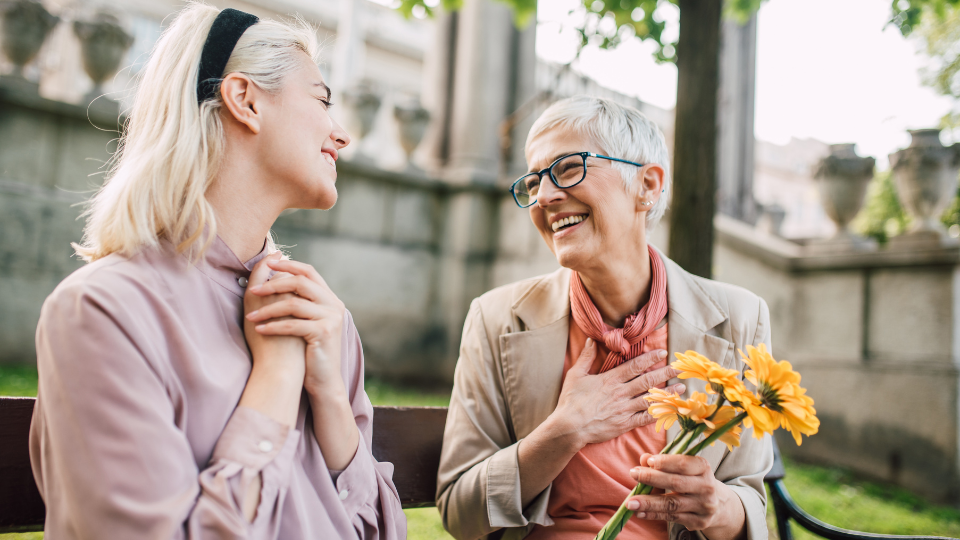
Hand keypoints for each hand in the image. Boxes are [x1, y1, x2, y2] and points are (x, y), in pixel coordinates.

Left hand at [245, 258, 346, 398]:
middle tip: (253, 291)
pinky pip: (293, 324)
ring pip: (294, 304)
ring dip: (268, 309)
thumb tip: (274, 279)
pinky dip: (273, 326)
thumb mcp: (307, 321)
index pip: (309, 272)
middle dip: (274, 284)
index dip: (288, 265)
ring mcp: (331, 318)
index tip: (268, 264)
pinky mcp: (324, 333)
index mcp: (330, 298)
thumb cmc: (309, 351)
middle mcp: (334, 305)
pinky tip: (259, 329)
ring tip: (250, 316)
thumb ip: (300, 301)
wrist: (324, 380)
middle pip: (301, 282)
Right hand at [551, 338, 684, 449]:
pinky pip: (646, 418)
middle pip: (648, 381)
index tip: (663, 352)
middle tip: (679, 368)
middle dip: (666, 373)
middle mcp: (621, 393)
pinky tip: (669, 410)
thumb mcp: (575, 375)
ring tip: (681, 388)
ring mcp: (625, 409)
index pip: (635, 366)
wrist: (570, 427)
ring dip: (668, 393)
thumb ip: (585, 357)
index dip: (650, 358)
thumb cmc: (571, 401)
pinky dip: (659, 414)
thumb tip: (590, 340)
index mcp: (610, 379)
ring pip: (651, 399)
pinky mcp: (625, 424)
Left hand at [626, 454, 744, 536]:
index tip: (648, 461)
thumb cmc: (693, 480)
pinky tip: (639, 513)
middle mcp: (706, 487)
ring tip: (630, 502)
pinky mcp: (698, 521)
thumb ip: (664, 462)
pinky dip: (654, 515)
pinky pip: (672, 518)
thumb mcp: (684, 468)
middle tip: (633, 474)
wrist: (718, 504)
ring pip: (672, 504)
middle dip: (652, 478)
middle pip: (676, 483)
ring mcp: (703, 506)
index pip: (683, 464)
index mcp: (703, 468)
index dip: (665, 462)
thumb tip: (644, 459)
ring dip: (648, 503)